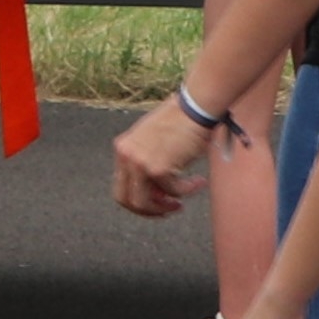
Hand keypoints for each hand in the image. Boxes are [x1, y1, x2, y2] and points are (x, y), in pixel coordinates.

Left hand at [112, 97, 208, 218]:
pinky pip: (173, 191)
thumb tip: (156, 194)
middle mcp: (126, 156)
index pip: (120, 187)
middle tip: (167, 210)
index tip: (154, 204)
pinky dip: (188, 190)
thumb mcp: (154, 142)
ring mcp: (139, 163)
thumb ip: (148, 165)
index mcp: (122, 148)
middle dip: (148, 210)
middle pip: (127, 200)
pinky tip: (199, 182)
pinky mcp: (157, 168)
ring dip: (167, 205)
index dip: (137, 201)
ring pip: (147, 202)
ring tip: (183, 201)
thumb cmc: (181, 121)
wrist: (194, 107)